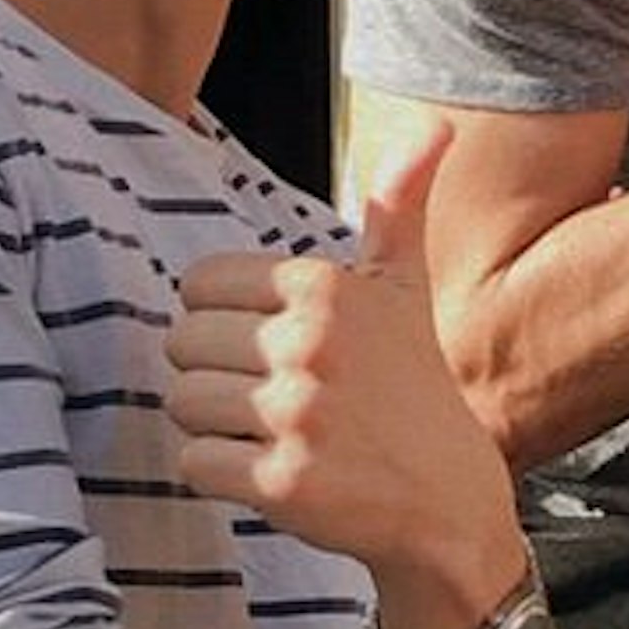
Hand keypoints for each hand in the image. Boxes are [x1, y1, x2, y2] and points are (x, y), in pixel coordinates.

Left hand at [166, 128, 527, 628]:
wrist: (446, 503)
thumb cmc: (411, 389)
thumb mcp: (404, 291)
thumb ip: (398, 207)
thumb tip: (436, 124)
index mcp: (327, 286)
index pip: (199, 284)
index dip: (225, 320)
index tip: (273, 346)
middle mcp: (312, 343)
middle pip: (181, 345)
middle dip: (216, 374)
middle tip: (274, 396)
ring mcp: (297, 414)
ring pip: (181, 404)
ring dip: (214, 426)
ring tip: (273, 432)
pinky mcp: (282, 482)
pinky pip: (192, 463)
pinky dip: (218, 474)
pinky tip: (270, 471)